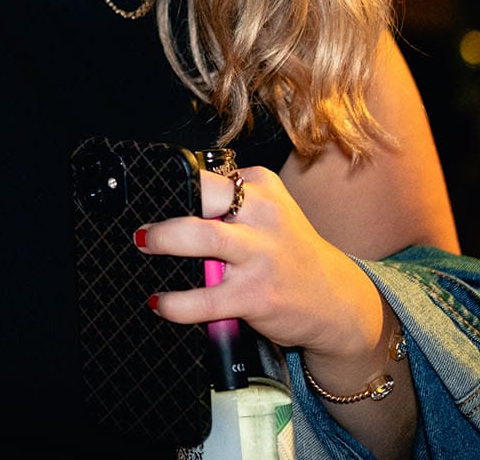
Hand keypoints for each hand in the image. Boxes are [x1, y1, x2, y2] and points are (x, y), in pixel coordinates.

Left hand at [136, 167, 383, 361]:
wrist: (336, 299)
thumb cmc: (289, 252)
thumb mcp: (269, 212)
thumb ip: (229, 203)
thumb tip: (167, 205)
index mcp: (263, 187)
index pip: (209, 176)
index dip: (176, 184)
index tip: (150, 194)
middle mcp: (264, 215)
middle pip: (207, 194)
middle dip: (170, 204)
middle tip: (143, 225)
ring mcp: (262, 255)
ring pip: (204, 237)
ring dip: (165, 240)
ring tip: (144, 244)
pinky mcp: (256, 295)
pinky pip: (206, 299)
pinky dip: (176, 303)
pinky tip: (161, 303)